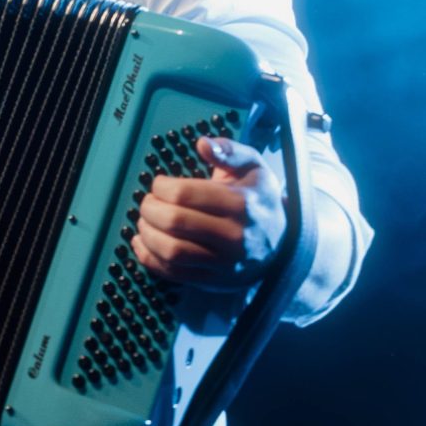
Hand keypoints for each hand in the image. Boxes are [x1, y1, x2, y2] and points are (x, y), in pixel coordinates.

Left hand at [130, 135, 285, 293]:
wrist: (283, 243)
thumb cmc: (259, 199)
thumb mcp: (253, 167)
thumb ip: (229, 151)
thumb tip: (202, 144)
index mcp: (241, 204)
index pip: (185, 194)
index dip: (162, 187)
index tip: (159, 184)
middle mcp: (234, 236)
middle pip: (174, 222)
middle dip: (150, 209)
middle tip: (148, 202)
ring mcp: (224, 263)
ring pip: (171, 251)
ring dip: (147, 234)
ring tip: (144, 221)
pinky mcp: (214, 281)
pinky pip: (173, 273)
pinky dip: (149, 258)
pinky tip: (142, 242)